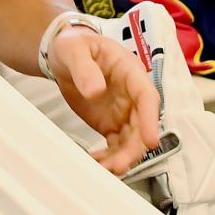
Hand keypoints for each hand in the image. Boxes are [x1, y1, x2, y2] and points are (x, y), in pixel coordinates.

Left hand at [47, 27, 160, 175]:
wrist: (63, 55)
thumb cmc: (73, 44)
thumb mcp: (74, 48)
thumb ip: (84, 68)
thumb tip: (96, 92)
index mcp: (129, 72)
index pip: (147, 97)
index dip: (151, 120)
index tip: (150, 141)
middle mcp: (131, 95)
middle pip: (141, 125)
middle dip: (133, 149)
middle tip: (118, 166)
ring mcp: (122, 112)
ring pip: (130, 140)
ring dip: (121, 157)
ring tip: (103, 170)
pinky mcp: (110, 124)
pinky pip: (114, 145)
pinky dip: (108, 157)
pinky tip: (95, 164)